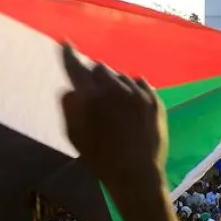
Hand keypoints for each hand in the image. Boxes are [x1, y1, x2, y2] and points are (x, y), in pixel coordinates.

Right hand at [60, 45, 167, 217]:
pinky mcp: (154, 100)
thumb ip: (69, 107)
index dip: (69, 54)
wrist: (137, 176)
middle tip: (95, 95)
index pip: (76, 66)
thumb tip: (71, 87)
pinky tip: (129, 107)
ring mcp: (137, 93)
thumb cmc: (100, 160)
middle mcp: (114, 89)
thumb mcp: (74, 136)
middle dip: (94, 77)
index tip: (65, 44)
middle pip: (99, 68)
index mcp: (91, 97)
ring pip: (120, 76)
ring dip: (113, 85)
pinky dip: (131, 90)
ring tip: (114, 109)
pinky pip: (138, 83)